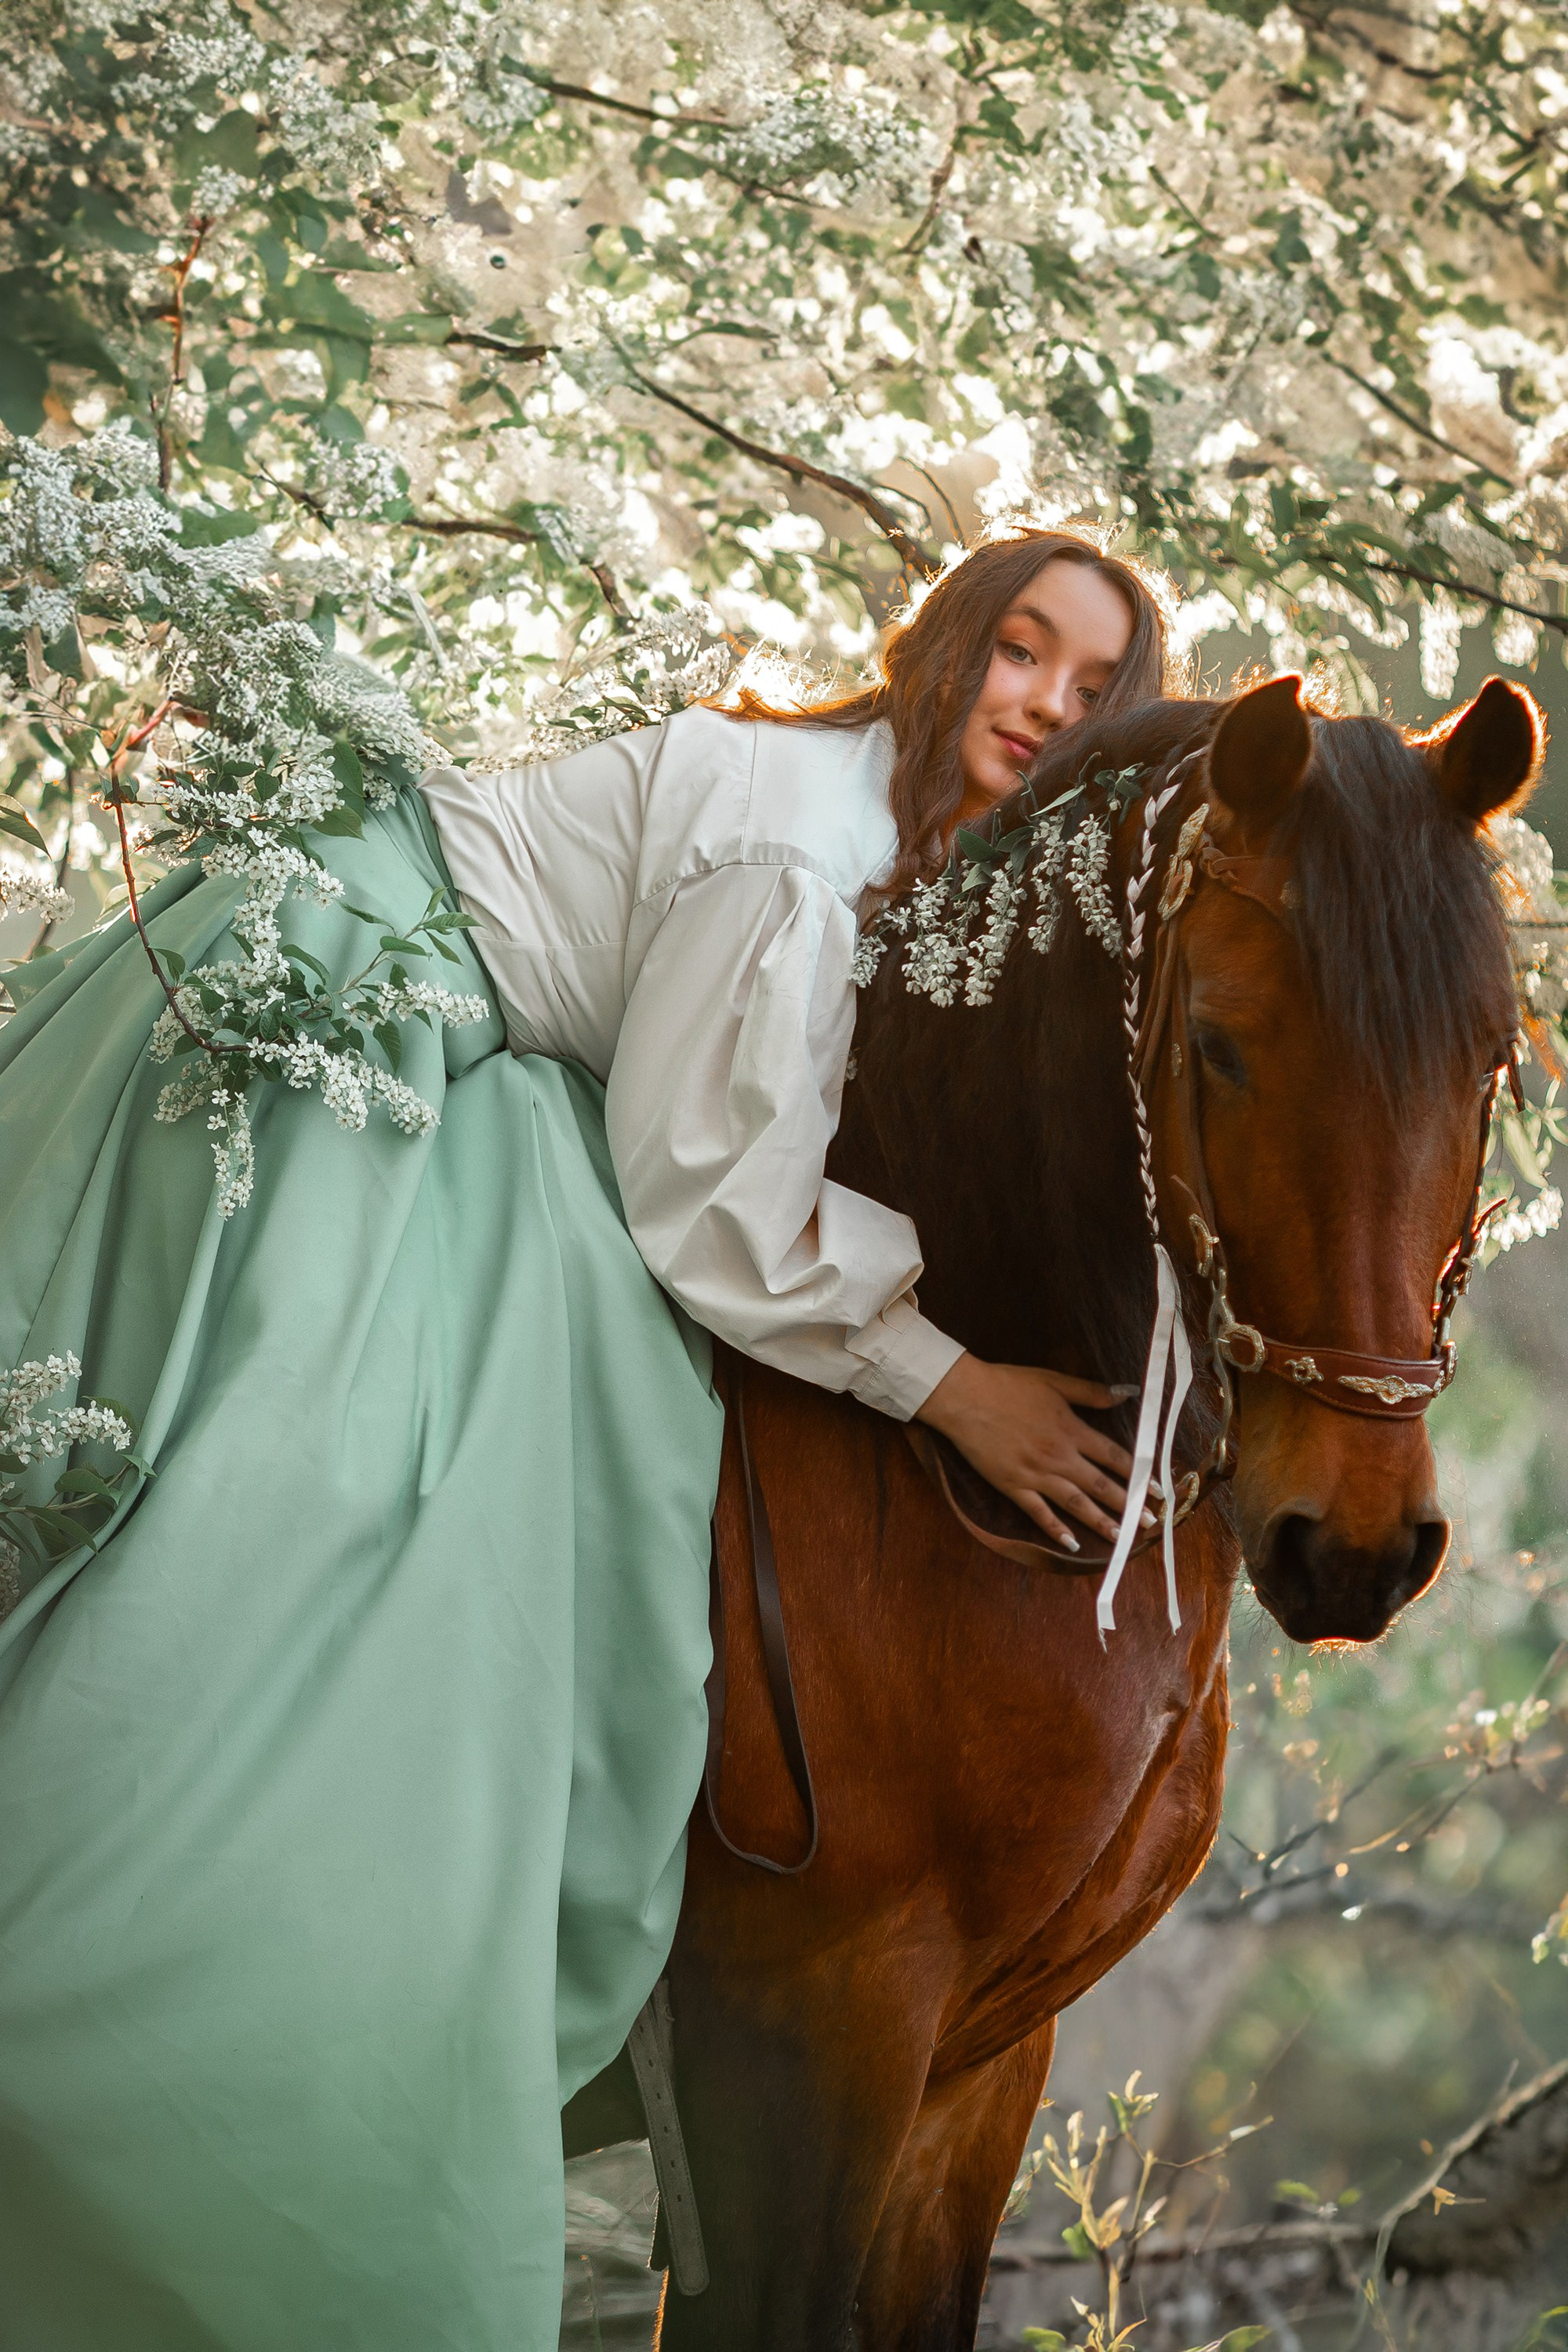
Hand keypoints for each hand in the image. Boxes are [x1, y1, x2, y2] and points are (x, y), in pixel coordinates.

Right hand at [915, 1354, 1141, 1551]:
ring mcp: (1036, 1474)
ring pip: (1075, 1504)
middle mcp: (1059, 1457)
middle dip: (1129, 1506)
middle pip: (1101, 1486)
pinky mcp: (1013, 1486)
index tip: (1157, 1490)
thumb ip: (1092, 1392)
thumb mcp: (1054, 1381)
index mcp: (1072, 1430)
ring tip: (1122, 1540)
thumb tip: (1128, 1393)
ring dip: (1101, 1523)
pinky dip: (1056, 1530)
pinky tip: (1072, 1544)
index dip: (1139, 1474)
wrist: (965, 1397)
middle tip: (1150, 1524)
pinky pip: (1038, 1513)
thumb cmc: (1008, 1385)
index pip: (1114, 1457)